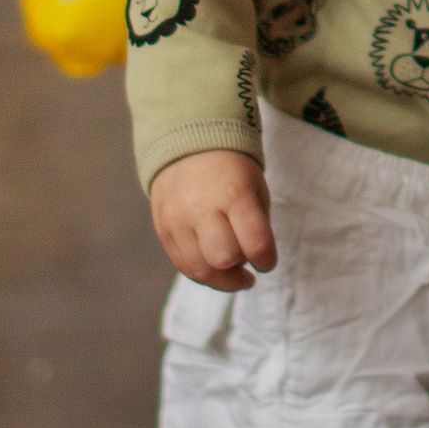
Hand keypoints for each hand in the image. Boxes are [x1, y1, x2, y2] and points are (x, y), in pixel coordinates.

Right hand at [150, 148, 274, 286]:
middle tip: (246, 266)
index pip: (255, 243)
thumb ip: (257, 226)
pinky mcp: (162, 230)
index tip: (266, 262)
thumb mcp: (255, 189)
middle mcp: (202, 208)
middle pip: (223, 260)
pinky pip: (182, 265)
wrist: (188, 148)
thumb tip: (253, 263)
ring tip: (232, 274)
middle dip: (239, 270)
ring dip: (220, 280)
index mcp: (234, 194)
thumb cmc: (231, 173)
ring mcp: (178, 220)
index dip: (266, 261)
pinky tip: (213, 268)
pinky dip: (201, 273)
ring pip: (199, 270)